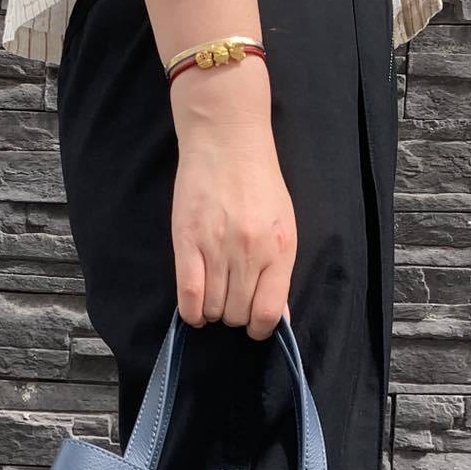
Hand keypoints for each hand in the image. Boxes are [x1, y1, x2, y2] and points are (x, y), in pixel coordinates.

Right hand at [168, 59, 294, 341]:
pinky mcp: (187, 241)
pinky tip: (194, 307)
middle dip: (234, 315)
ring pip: (213, 308)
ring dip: (212, 311)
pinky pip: (188, 294)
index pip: (268, 313)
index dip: (259, 328)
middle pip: (238, 314)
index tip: (253, 324)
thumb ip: (280, 271)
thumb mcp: (283, 226)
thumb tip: (277, 316)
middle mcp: (250, 252)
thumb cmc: (258, 183)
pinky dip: (191, 311)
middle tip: (230, 299)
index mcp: (279, 249)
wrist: (227, 141)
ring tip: (212, 294)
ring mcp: (217, 247)